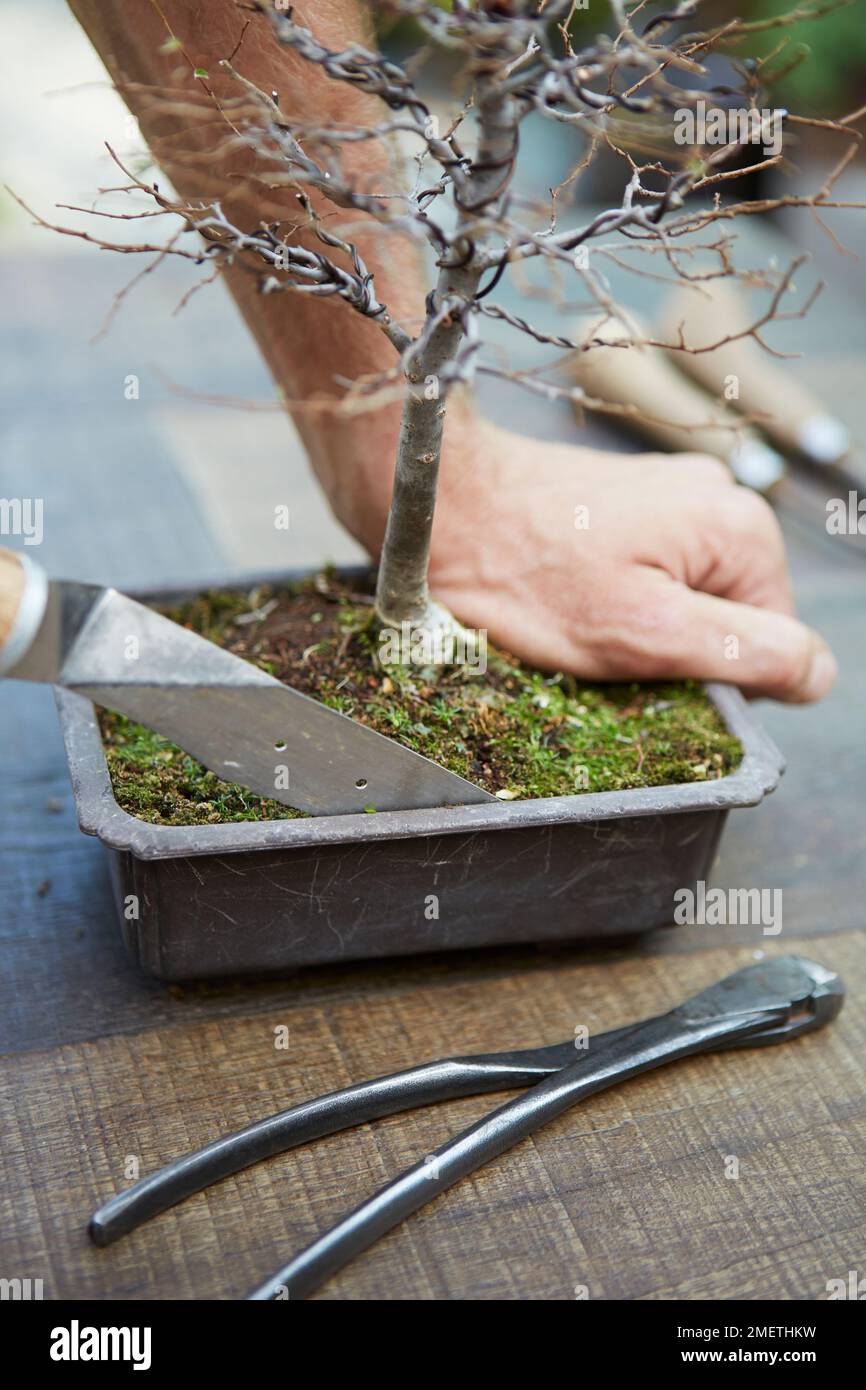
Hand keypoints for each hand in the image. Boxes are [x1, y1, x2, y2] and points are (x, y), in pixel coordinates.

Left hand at [425, 418, 836, 701]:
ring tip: (576, 614)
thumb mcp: (646, 634)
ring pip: (684, 598)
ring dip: (638, 624)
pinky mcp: (628, 500)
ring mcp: (670, 494)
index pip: (774, 642)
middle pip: (729, 617)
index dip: (713, 675)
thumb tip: (818, 674)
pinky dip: (614, 597)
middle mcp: (718, 499)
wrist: (441, 505)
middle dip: (671, 647)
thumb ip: (747, 653)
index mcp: (740, 531)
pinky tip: (567, 593)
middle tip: (602, 640)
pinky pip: (647, 572)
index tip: (645, 664)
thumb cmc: (528, 575)